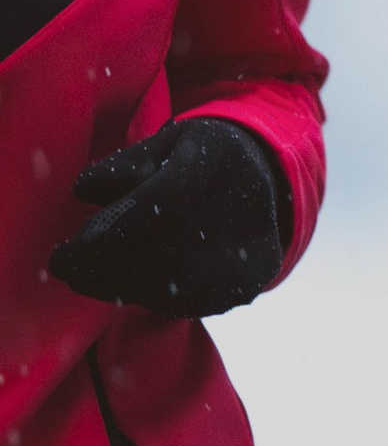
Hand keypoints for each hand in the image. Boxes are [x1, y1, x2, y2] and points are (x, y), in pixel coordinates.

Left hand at [47, 118, 287, 317]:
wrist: (265, 175)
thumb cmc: (198, 157)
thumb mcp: (165, 142)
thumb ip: (124, 164)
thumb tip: (84, 193)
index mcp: (217, 160)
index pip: (160, 205)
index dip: (107, 235)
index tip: (63, 253)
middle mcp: (243, 206)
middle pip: (162, 252)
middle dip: (101, 269)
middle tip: (65, 270)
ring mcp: (251, 249)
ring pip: (174, 285)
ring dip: (119, 288)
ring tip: (86, 280)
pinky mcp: (250, 281)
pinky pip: (191, 303)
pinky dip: (150, 299)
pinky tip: (125, 286)